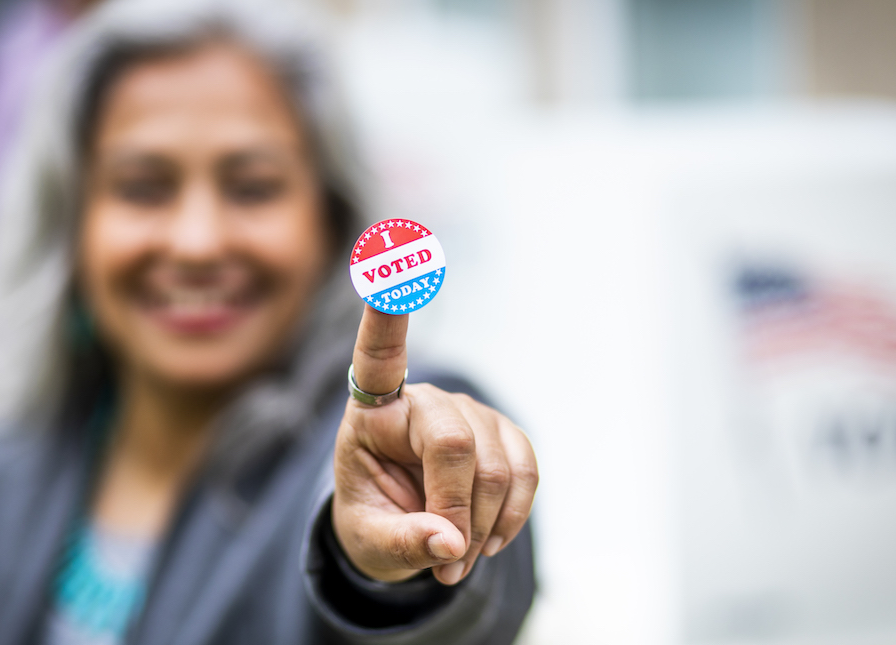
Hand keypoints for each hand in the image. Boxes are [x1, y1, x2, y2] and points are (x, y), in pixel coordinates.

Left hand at [332, 306, 537, 585]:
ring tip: (459, 557)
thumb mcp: (368, 542)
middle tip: (447, 561)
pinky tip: (490, 538)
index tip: (391, 256)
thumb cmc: (374, 522)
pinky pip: (526, 470)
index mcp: (373, 411)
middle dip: (456, 510)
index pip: (379, 354)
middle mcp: (422, 399)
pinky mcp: (503, 432)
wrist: (402, 531)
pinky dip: (514, 515)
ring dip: (485, 526)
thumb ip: (402, 543)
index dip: (388, 310)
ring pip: (495, 466)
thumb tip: (451, 545)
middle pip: (454, 442)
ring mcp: (468, 412)